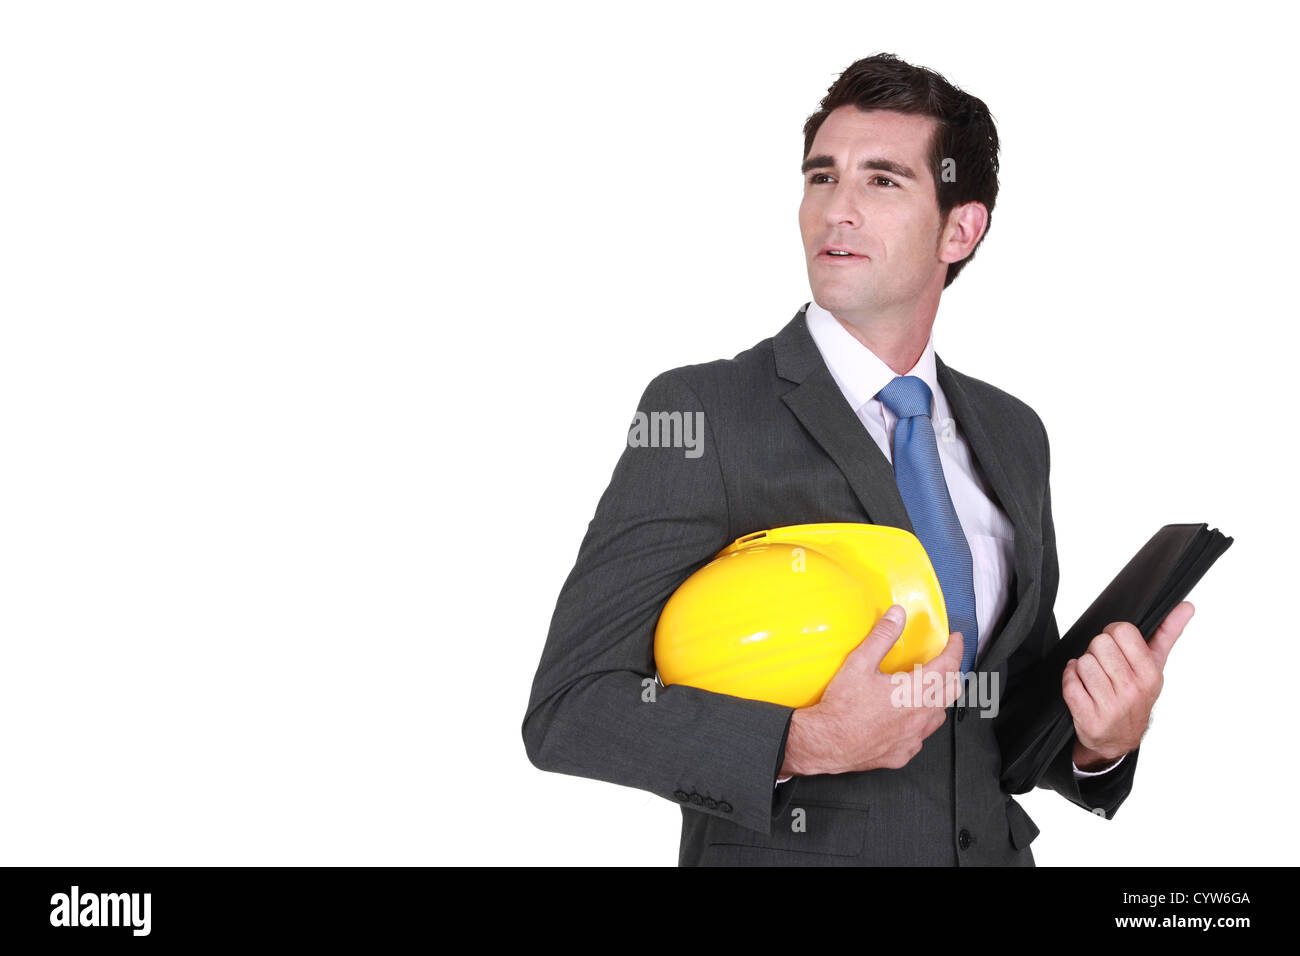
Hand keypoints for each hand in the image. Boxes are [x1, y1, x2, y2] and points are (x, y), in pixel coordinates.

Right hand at [779, 605, 964, 776]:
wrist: (827, 743)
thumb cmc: (842, 708)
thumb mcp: (860, 663)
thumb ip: (882, 636)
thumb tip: (897, 616)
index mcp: (915, 692)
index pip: (948, 666)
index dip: (955, 650)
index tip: (955, 641)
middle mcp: (920, 717)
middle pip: (951, 691)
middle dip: (952, 672)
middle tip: (946, 661)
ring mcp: (914, 737)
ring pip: (939, 715)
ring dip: (938, 699)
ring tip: (928, 688)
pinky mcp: (903, 753)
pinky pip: (921, 736)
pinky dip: (921, 722)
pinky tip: (908, 717)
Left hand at [1065, 601, 1194, 768]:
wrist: (1120, 738)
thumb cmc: (1137, 695)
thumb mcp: (1155, 666)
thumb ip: (1168, 633)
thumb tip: (1187, 606)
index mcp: (1150, 674)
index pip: (1121, 630)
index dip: (1112, 634)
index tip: (1115, 645)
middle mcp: (1133, 690)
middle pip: (1099, 643)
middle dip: (1097, 651)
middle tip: (1104, 665)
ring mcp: (1111, 706)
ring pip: (1083, 662)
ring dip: (1083, 668)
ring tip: (1094, 679)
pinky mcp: (1090, 717)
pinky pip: (1069, 682)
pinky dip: (1070, 680)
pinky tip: (1082, 687)